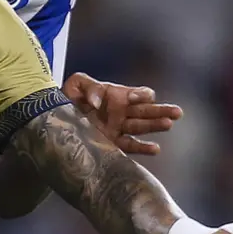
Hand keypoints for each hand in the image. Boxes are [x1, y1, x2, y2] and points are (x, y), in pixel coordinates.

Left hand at [61, 73, 182, 155]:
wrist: (54, 120)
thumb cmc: (66, 99)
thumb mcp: (75, 85)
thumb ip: (88, 86)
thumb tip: (99, 101)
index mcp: (117, 95)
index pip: (138, 94)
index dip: (142, 95)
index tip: (139, 98)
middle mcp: (121, 112)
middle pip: (147, 111)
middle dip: (162, 111)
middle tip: (178, 112)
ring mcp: (118, 128)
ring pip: (142, 127)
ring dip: (156, 126)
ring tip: (169, 125)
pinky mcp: (112, 143)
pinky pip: (130, 146)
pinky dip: (143, 148)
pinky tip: (156, 148)